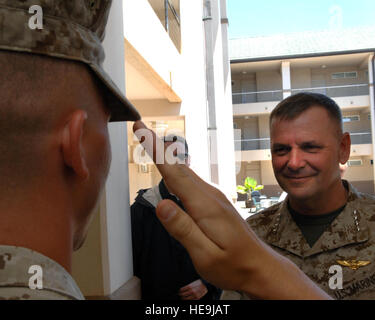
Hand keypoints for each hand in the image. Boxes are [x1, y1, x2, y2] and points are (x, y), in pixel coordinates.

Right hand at [133, 121, 330, 299]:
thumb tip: (161, 205)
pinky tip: (171, 170)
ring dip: (166, 157)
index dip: (155, 150)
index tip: (141, 130)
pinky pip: (191, 181)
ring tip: (150, 143)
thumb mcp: (205, 255)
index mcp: (205, 206)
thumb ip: (183, 229)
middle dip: (158, 147)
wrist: (260, 266)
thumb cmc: (234, 265)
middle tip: (140, 129)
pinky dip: (176, 170)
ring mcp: (213, 197)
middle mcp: (210, 195)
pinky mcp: (214, 202)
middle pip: (178, 166)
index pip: (174, 172)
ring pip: (185, 172)